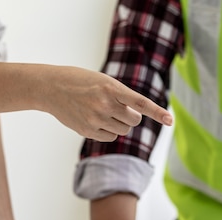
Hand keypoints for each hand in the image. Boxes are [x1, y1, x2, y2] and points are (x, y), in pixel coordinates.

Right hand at [41, 68, 172, 141]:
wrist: (51, 87)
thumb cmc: (81, 82)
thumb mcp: (103, 81)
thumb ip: (121, 96)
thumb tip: (137, 117)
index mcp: (111, 87)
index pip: (140, 103)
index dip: (157, 113)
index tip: (170, 121)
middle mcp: (105, 104)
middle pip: (134, 120)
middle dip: (131, 116)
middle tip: (118, 107)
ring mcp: (96, 119)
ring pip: (124, 130)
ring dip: (120, 123)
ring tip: (103, 111)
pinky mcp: (88, 131)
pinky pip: (111, 137)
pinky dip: (108, 131)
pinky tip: (95, 120)